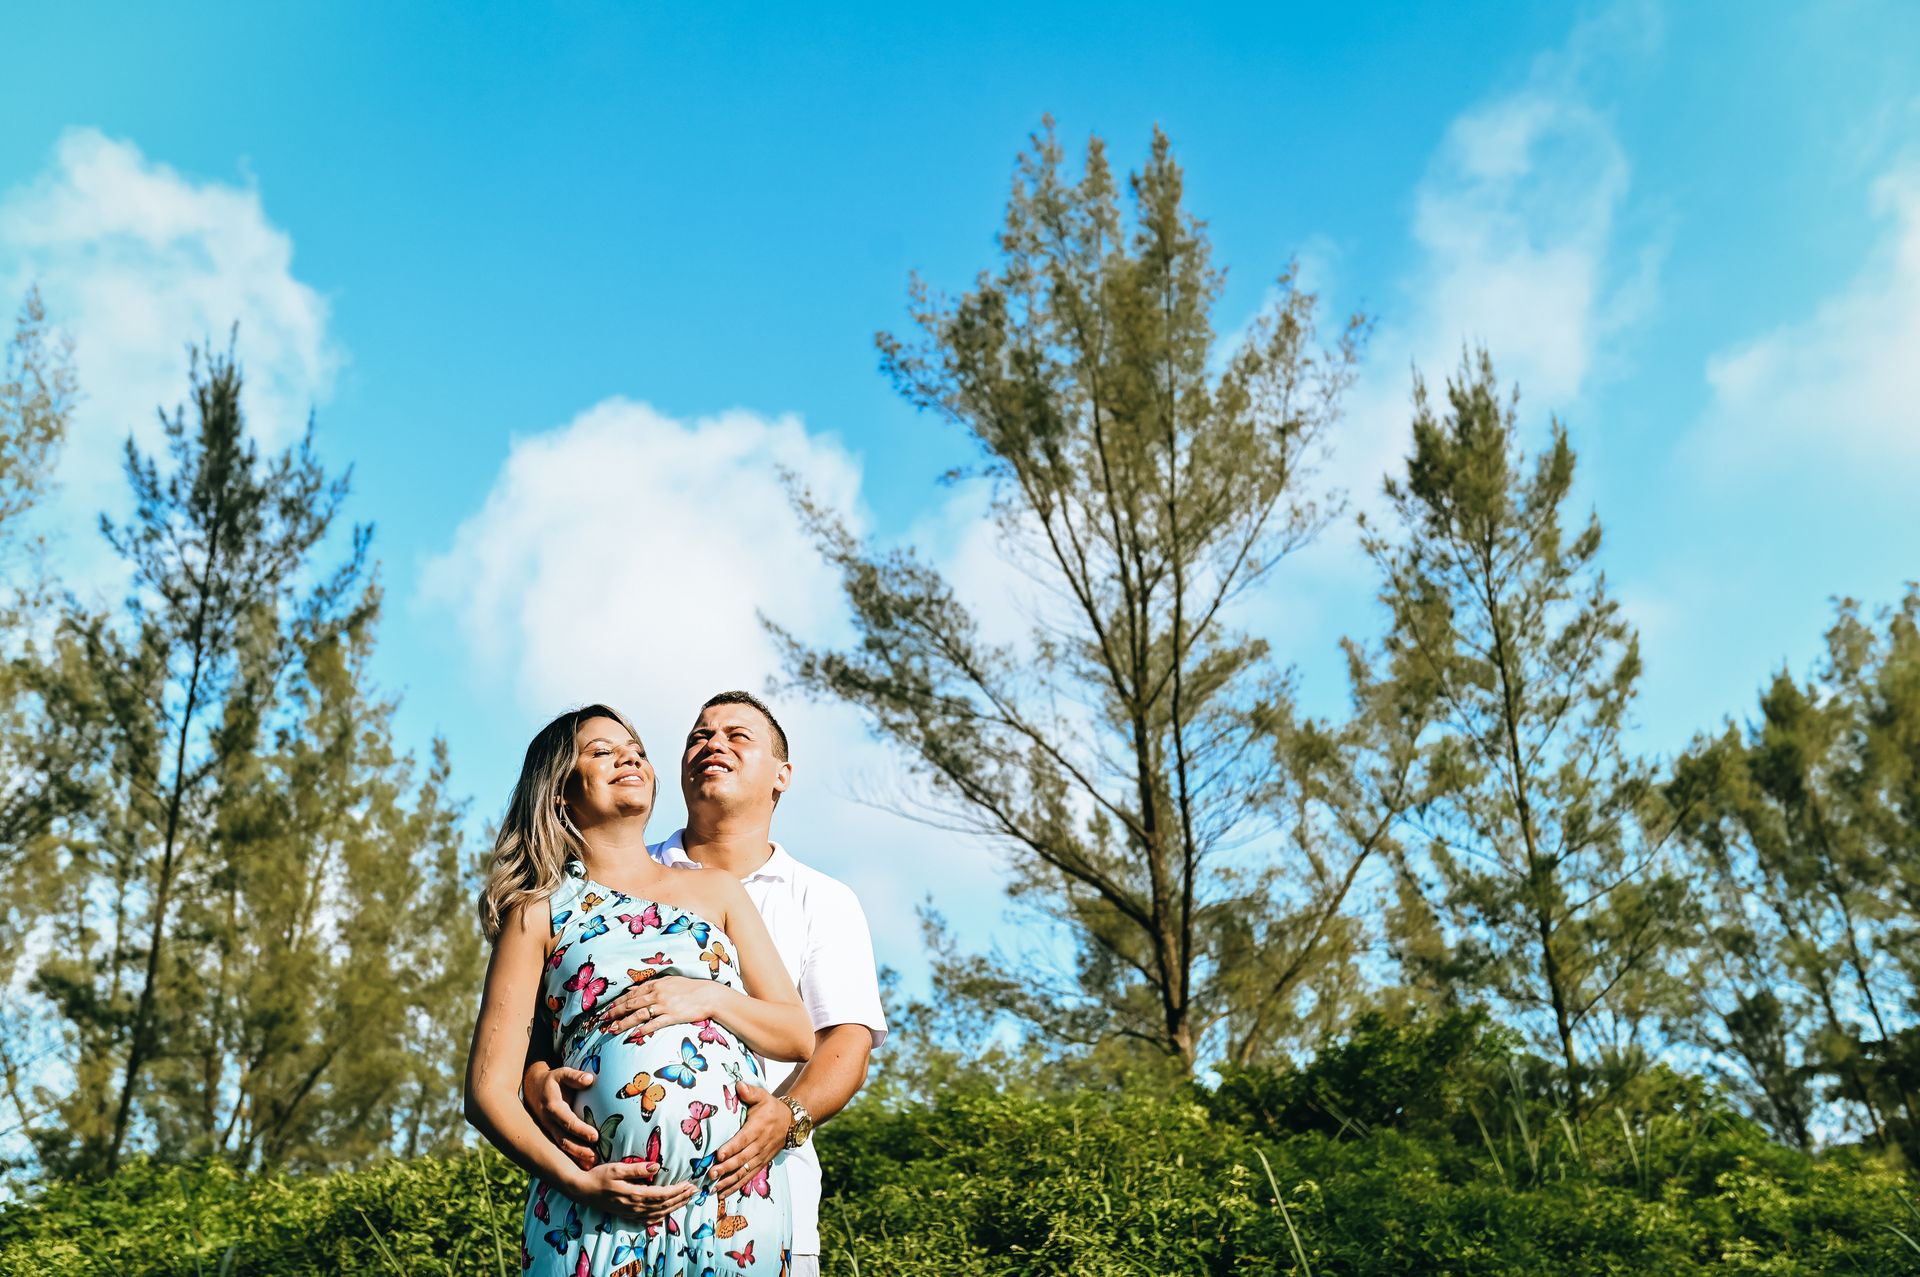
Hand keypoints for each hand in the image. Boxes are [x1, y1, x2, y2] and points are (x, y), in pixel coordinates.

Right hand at [527, 1064, 599, 1169]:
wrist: (531, 1088)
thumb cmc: (552, 1080)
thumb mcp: (561, 1073)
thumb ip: (574, 1076)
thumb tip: (589, 1079)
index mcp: (552, 1107)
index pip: (567, 1121)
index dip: (581, 1130)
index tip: (596, 1136)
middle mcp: (548, 1122)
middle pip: (564, 1140)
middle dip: (579, 1150)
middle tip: (595, 1158)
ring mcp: (548, 1130)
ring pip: (561, 1147)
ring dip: (576, 1157)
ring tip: (592, 1165)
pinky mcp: (550, 1135)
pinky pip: (560, 1149)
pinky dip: (571, 1158)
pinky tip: (584, 1166)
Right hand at [567, 1160, 694, 1222]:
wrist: (582, 1190)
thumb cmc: (599, 1176)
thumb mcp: (616, 1168)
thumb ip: (637, 1169)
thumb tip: (656, 1167)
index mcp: (634, 1194)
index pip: (662, 1194)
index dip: (678, 1190)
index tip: (690, 1184)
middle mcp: (634, 1206)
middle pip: (664, 1205)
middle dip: (681, 1198)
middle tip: (695, 1191)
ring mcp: (631, 1213)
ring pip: (658, 1213)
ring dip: (675, 1206)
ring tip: (687, 1199)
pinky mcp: (627, 1215)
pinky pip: (648, 1219)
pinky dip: (661, 1216)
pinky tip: (667, 1213)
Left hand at [597, 975, 715, 1039]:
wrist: (709, 995)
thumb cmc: (690, 988)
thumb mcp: (670, 981)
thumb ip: (652, 985)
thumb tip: (633, 989)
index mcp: (657, 984)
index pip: (632, 994)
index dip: (618, 1002)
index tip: (607, 1008)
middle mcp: (658, 994)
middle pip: (631, 1004)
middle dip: (615, 1012)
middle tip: (603, 1019)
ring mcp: (664, 1005)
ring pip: (639, 1014)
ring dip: (624, 1022)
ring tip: (612, 1029)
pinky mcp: (672, 1016)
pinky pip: (654, 1024)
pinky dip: (643, 1029)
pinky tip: (634, 1034)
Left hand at [709, 1080, 791, 1198]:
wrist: (791, 1122)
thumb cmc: (771, 1108)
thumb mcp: (763, 1096)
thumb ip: (750, 1092)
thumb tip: (738, 1085)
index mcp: (757, 1128)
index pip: (743, 1140)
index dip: (731, 1148)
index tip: (718, 1155)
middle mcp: (759, 1145)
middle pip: (741, 1159)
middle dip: (726, 1168)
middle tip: (711, 1174)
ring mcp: (760, 1157)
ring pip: (744, 1171)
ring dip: (729, 1181)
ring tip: (713, 1188)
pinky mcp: (761, 1164)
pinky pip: (748, 1177)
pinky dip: (735, 1187)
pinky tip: (723, 1194)